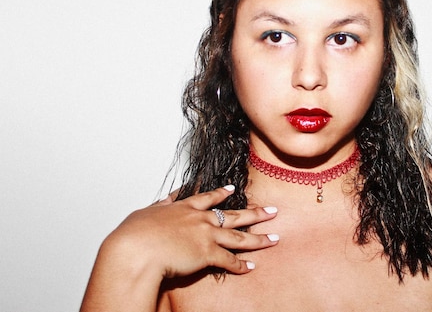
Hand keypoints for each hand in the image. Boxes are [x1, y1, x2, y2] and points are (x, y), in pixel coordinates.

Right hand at [104, 185, 278, 278]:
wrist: (136, 249)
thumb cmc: (134, 234)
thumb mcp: (145, 213)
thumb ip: (159, 207)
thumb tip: (164, 201)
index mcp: (183, 208)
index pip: (208, 198)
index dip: (222, 193)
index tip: (233, 188)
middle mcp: (199, 219)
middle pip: (234, 214)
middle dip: (256, 213)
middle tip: (272, 210)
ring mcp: (205, 235)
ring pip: (239, 237)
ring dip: (259, 239)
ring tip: (275, 238)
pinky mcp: (207, 254)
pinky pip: (229, 260)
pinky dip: (241, 265)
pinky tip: (251, 267)